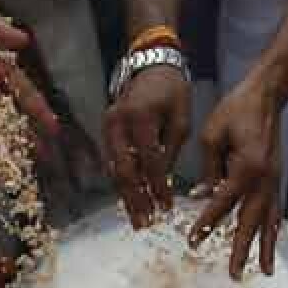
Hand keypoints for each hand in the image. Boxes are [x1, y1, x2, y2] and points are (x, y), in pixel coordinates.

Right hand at [103, 66, 191, 227]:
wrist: (151, 65)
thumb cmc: (172, 90)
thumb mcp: (180, 119)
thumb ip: (170, 150)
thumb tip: (163, 182)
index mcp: (140, 117)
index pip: (149, 161)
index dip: (157, 187)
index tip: (166, 207)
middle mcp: (118, 123)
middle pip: (124, 169)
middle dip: (135, 199)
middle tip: (145, 223)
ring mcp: (108, 126)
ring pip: (114, 168)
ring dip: (126, 195)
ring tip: (137, 218)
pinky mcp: (106, 129)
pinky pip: (112, 160)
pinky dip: (121, 181)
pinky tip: (130, 199)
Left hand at [190, 77, 282, 279]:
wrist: (267, 96)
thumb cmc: (237, 110)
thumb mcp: (211, 135)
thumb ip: (208, 169)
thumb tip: (202, 197)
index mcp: (246, 167)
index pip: (222, 203)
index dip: (207, 223)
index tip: (193, 241)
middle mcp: (264, 179)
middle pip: (251, 222)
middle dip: (243, 250)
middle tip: (235, 275)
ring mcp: (274, 180)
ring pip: (270, 221)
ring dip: (266, 247)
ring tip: (265, 272)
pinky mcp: (277, 178)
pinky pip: (275, 210)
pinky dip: (273, 230)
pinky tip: (271, 244)